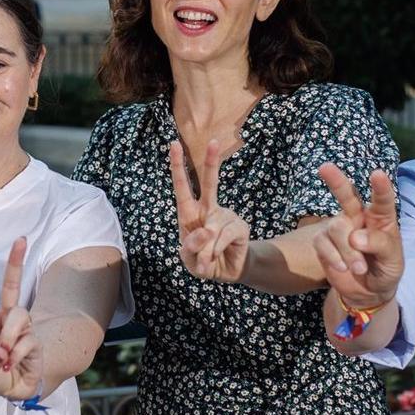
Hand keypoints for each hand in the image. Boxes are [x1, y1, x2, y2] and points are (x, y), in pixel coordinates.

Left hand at [0, 236, 43, 399]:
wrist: (18, 390)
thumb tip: (2, 351)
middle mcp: (4, 320)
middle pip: (12, 286)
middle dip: (15, 262)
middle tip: (21, 239)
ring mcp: (21, 327)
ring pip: (18, 316)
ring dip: (9, 337)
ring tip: (6, 358)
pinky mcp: (34, 338)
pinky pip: (26, 340)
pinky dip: (17, 356)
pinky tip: (13, 366)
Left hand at [169, 139, 249, 282]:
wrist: (226, 272)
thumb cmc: (203, 260)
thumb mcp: (188, 258)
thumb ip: (190, 247)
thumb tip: (207, 231)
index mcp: (190, 213)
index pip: (183, 187)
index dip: (178, 166)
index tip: (174, 144)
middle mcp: (209, 209)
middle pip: (210, 184)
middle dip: (211, 162)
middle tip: (213, 142)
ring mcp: (226, 216)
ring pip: (211, 229)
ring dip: (205, 250)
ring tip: (204, 262)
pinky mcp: (240, 227)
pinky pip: (224, 236)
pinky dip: (216, 250)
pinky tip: (215, 258)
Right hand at [314, 164, 401, 309]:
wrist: (368, 292)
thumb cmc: (386, 269)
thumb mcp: (392, 260)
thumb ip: (380, 245)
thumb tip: (355, 237)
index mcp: (381, 218)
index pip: (382, 200)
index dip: (380, 187)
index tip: (377, 174)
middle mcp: (359, 218)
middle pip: (347, 196)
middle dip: (336, 181)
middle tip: (324, 167)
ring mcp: (341, 229)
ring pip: (336, 228)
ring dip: (348, 251)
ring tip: (360, 268)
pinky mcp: (324, 243)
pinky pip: (322, 243)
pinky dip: (333, 257)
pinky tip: (342, 269)